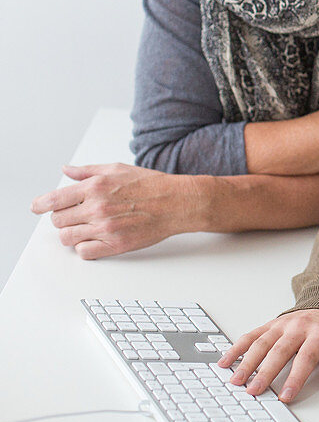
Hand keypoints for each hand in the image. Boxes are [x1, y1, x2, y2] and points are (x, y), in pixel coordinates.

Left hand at [30, 163, 197, 258]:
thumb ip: (87, 171)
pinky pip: (84, 252)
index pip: (53, 199)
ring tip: (86, 228)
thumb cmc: (152, 185)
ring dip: (73, 233)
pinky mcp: (116, 245)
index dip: (40, 205)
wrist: (178, 202)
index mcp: (95, 187)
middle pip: (57, 220)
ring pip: (67, 238)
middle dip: (63, 218)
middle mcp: (97, 208)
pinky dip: (85, 247)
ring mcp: (106, 228)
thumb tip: (67, 170)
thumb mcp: (117, 169)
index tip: (37, 207)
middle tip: (76, 215)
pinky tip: (95, 239)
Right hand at [219, 309, 318, 402]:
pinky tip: (226, 361)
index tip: (285, 396)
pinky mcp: (270, 324)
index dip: (295, 378)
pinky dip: (237, 348)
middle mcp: (298, 327)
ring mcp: (282, 324)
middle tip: (254, 391)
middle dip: (265, 373)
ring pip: (262, 343)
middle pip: (279, 351)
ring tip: (237, 380)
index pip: (306, 357)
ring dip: (247, 362)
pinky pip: (251, 335)